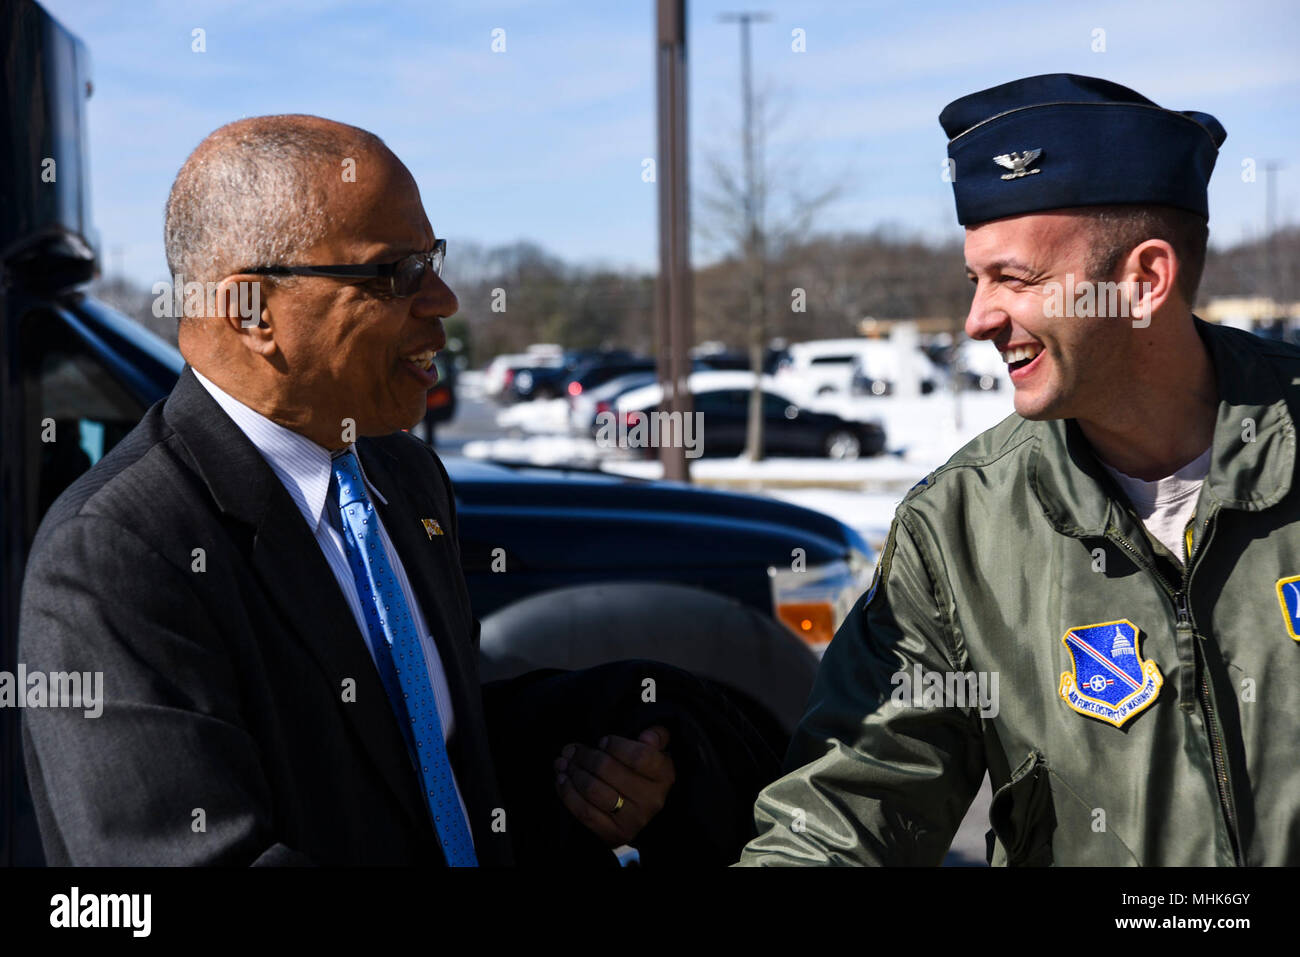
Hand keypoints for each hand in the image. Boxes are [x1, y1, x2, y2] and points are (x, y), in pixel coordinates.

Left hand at [553, 726, 674, 845]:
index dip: (615, 746)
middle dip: (585, 756)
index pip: (639, 756)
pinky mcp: (613, 834)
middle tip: (571, 750)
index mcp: (664, 775)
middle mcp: (651, 799)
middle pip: (609, 771)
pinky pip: (584, 811)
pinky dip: (568, 793)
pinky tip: (562, 780)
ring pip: (593, 790)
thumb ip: (656, 736)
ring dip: (573, 773)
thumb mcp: (655, 752)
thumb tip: (647, 736)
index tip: (601, 741)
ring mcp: (632, 820)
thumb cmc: (644, 775)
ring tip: (563, 763)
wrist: (641, 814)